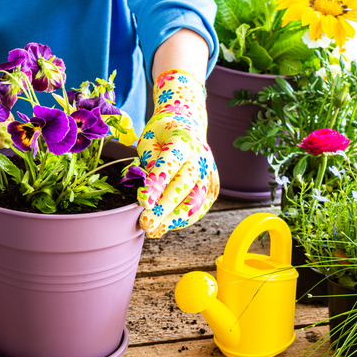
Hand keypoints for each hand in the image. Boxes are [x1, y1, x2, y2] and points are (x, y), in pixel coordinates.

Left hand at [135, 70, 219, 237]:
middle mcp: (200, 158)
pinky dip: (184, 220)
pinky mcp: (214, 186)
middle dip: (164, 208)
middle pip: (184, 187)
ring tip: (153, 231)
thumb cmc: (162, 135)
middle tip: (145, 224)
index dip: (156, 185)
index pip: (169, 165)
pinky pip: (201, 208)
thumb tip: (150, 192)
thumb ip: (149, 161)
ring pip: (195, 203)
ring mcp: (209, 173)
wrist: (189, 125)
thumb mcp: (149, 139)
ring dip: (174, 220)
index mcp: (182, 141)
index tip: (142, 202)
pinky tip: (165, 226)